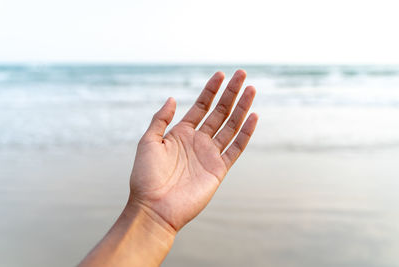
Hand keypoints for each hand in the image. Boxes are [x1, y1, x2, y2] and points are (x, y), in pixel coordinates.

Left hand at [129, 70, 257, 231]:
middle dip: (231, 93)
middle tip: (242, 74)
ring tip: (251, 89)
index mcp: (181, 133)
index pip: (201, 106)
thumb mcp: (148, 141)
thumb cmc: (146, 176)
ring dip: (242, 108)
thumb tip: (172, 98)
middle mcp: (198, 141)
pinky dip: (246, 133)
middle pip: (219, 112)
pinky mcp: (219, 169)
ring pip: (231, 126)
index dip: (211, 90)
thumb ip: (160, 119)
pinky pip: (236, 148)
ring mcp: (210, 154)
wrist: (154, 207)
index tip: (220, 74)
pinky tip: (253, 117)